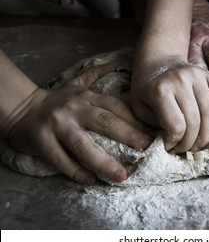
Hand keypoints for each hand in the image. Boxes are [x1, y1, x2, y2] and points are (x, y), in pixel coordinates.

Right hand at [4, 63, 152, 183]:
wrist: (22, 108)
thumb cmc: (58, 100)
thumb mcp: (77, 83)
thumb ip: (97, 74)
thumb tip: (119, 61)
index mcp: (87, 97)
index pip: (116, 106)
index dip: (136, 120)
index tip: (153, 134)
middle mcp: (75, 109)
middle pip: (105, 122)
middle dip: (128, 136)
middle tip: (146, 150)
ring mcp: (58, 126)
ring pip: (83, 145)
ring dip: (104, 162)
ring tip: (121, 176)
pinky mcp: (42, 142)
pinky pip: (61, 160)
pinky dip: (76, 172)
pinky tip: (91, 181)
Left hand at [131, 57, 208, 152]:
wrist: (158, 59)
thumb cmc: (147, 87)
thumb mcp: (139, 107)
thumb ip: (153, 125)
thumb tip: (171, 143)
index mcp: (160, 90)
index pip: (176, 125)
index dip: (175, 142)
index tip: (169, 146)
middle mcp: (181, 81)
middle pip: (195, 121)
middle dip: (191, 143)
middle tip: (185, 149)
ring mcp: (197, 76)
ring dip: (207, 135)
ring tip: (198, 143)